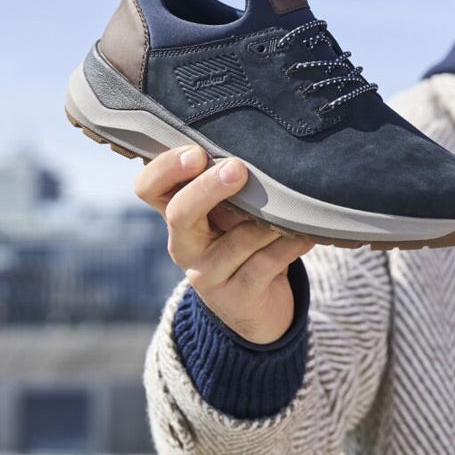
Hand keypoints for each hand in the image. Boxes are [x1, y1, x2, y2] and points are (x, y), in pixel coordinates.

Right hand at [135, 146, 314, 344]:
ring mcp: (207, 274)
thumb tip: (256, 146)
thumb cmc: (244, 245)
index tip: (195, 152)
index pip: (149, 188)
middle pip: (180, 213)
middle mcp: (184, 245)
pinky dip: (289, 245)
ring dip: (269, 221)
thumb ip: (229, 188)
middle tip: (236, 168)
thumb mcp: (230, 215)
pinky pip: (266, 263)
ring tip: (293, 210)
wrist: (254, 309)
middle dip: (208, 188)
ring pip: (238, 239)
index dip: (165, 168)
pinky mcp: (237, 296)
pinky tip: (306, 236)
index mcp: (178, 218)